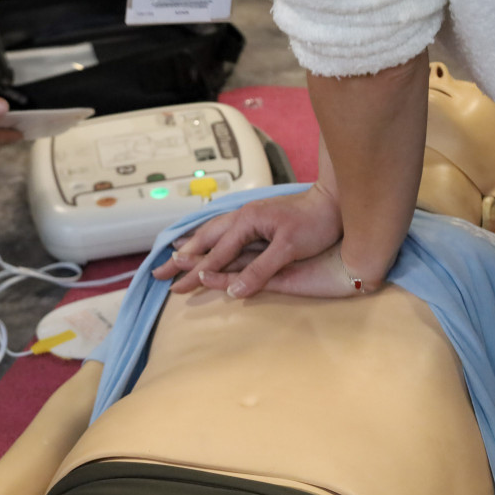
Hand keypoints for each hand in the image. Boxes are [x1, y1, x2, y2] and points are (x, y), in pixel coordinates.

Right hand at [151, 183, 343, 297]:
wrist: (335, 203)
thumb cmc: (315, 223)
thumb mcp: (288, 248)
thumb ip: (260, 270)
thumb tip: (233, 291)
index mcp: (247, 222)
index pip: (217, 253)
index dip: (197, 271)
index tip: (179, 286)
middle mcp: (242, 218)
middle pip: (204, 240)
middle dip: (181, 259)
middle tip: (159, 273)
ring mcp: (248, 219)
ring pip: (211, 234)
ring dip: (191, 246)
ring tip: (173, 257)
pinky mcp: (256, 222)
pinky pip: (224, 231)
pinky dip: (208, 239)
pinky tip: (205, 242)